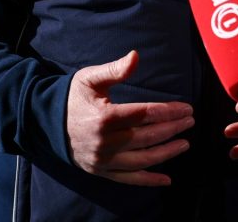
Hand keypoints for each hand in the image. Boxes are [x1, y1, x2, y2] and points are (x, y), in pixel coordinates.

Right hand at [66, 49, 194, 185]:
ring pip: (142, 160)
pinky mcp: (101, 171)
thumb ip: (115, 69)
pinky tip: (167, 179)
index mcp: (104, 117)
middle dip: (172, 129)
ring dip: (166, 153)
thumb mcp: (90, 78)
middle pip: (147, 137)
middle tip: (190, 121)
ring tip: (185, 144)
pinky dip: (149, 180)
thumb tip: (136, 56)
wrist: (47, 122)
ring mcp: (103, 160)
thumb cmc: (73, 97)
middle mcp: (105, 142)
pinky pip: (129, 179)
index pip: (144, 114)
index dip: (168, 111)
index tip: (186, 107)